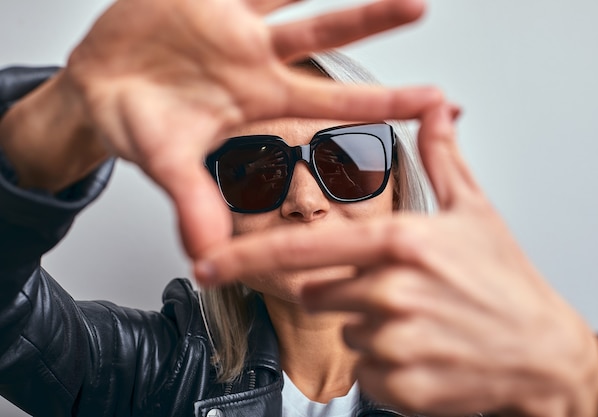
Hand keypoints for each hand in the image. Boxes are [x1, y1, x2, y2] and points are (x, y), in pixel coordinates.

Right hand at [58, 0, 444, 258]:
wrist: (98, 88)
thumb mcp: (165, 163)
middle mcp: (256, 59)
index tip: (435, 102)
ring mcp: (234, 22)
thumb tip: (211, 258)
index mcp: (259, 100)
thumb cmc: (136, 125)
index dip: (383, 104)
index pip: (332, 104)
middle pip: (325, 36)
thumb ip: (192, 203)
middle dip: (372, 21)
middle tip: (420, 6)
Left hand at [202, 104, 597, 416]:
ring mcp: (395, 341)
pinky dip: (388, 366)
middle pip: (322, 294)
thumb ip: (442, 158)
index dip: (245, 257)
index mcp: (401, 243)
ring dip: (373, 330)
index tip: (206, 265)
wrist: (541, 351)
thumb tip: (435, 111)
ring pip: (347, 335)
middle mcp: (391, 291)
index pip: (303, 249)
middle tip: (403, 293)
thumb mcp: (474, 211)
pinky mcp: (401, 384)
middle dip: (348, 293)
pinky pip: (366, 374)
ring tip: (423, 323)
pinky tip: (426, 352)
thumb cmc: (506, 282)